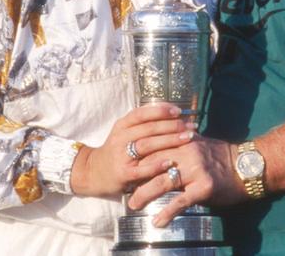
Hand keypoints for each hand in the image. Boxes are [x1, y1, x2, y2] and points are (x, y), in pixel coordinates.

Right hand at [69, 103, 196, 197]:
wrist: (93, 172)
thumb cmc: (116, 151)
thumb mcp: (124, 133)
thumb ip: (143, 124)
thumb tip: (171, 112)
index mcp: (122, 125)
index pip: (142, 113)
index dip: (161, 110)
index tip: (179, 110)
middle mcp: (120, 138)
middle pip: (149, 128)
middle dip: (172, 125)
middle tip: (191, 126)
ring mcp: (120, 155)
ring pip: (147, 144)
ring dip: (169, 140)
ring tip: (188, 138)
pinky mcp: (122, 173)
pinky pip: (141, 168)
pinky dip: (156, 165)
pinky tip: (170, 162)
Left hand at [128, 135, 245, 226]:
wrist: (248, 166)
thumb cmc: (222, 156)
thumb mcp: (199, 143)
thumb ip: (179, 142)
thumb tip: (159, 144)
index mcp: (183, 141)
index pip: (153, 146)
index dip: (137, 158)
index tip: (124, 167)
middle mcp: (187, 153)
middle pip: (153, 164)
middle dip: (135, 177)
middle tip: (121, 186)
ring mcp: (196, 170)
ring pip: (163, 182)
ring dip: (145, 194)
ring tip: (133, 204)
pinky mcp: (204, 188)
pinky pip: (181, 201)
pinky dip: (167, 212)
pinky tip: (158, 221)